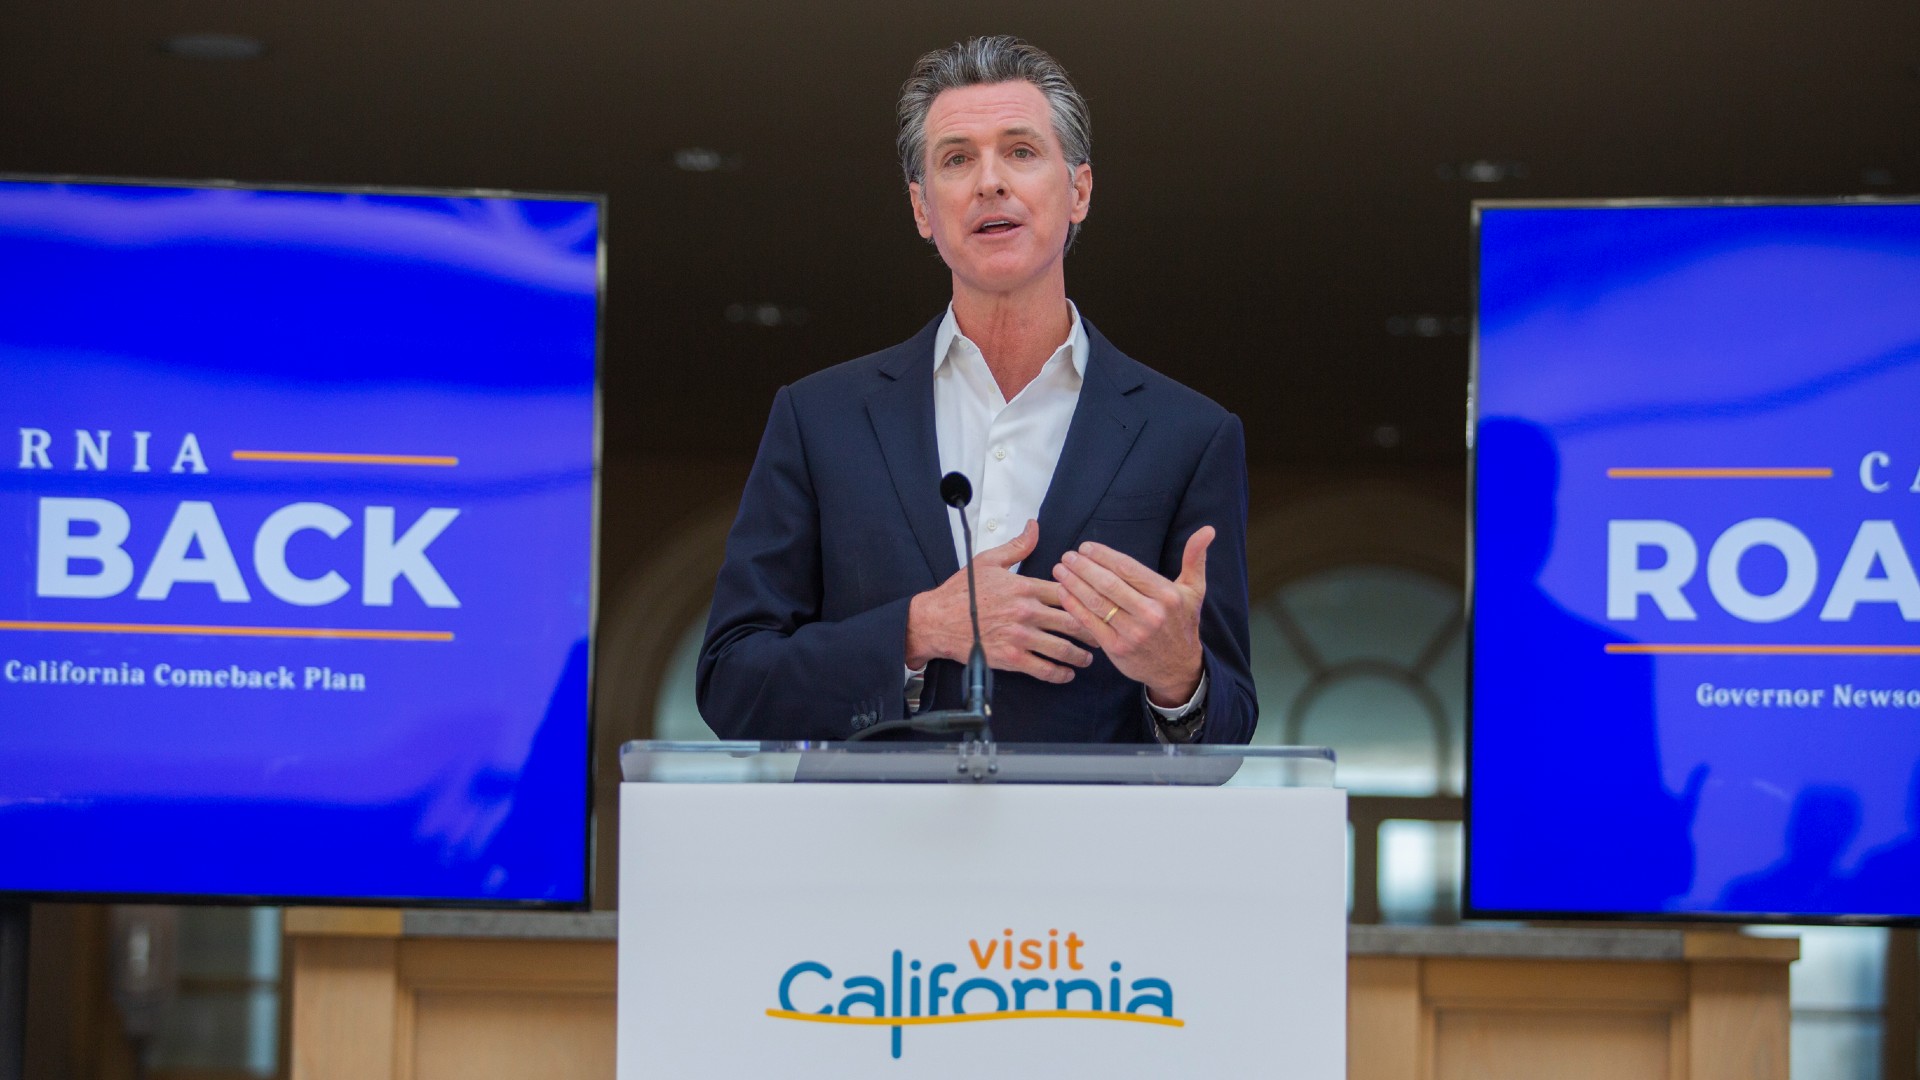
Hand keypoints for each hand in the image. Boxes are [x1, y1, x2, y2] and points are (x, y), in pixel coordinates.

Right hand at [906, 520, 1094, 683]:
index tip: (1097, 603)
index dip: (1086, 598)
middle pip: (1072, 621)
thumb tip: (1034, 527)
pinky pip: (1043, 669)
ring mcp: (1019, 637)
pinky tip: (1067, 673)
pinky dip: (1060, 674)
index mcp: (1023, 587)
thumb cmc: (960, 592)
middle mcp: (1025, 612)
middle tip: (1103, 632)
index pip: (1066, 592)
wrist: (936, 621)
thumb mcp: (988, 561)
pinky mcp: (1010, 659)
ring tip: (1088, 656)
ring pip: (1062, 648)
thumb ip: (1017, 546)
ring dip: (1081, 654)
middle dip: (1093, 628)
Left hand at [1051, 527, 1212, 706]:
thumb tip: (1208, 530)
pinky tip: (1063, 592)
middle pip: (1109, 583)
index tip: (1086, 547)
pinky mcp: (1117, 649)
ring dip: (1074, 583)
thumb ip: (1195, 559)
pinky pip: (1090, 623)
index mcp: (1167, 595)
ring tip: (1060, 569)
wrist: (1178, 668)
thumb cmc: (1182, 624)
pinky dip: (1074, 606)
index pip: (1128, 568)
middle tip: (1068, 555)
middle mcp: (1151, 614)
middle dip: (1083, 567)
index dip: (1103, 555)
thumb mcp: (1194, 591)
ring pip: (1097, 602)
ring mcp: (1133, 633)